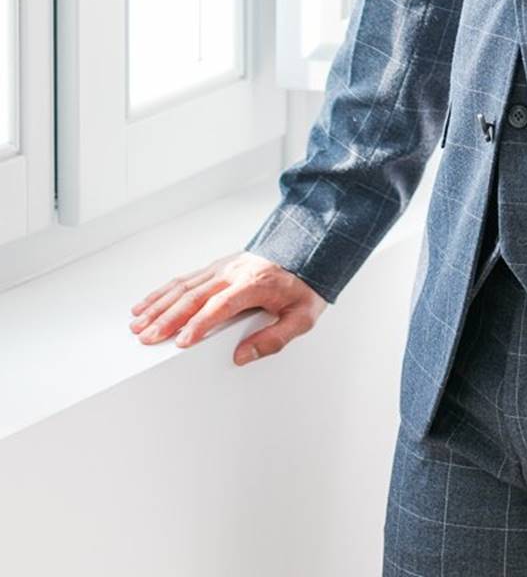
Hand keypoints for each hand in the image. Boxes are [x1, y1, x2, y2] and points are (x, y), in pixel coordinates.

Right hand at [128, 250, 327, 365]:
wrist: (310, 249)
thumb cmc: (305, 285)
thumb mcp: (302, 317)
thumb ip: (274, 339)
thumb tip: (242, 356)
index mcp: (254, 283)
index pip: (220, 306)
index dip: (199, 324)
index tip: (181, 342)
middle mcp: (233, 272)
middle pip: (193, 296)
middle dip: (167, 318)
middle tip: (145, 337)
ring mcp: (223, 267)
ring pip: (184, 286)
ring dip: (159, 305)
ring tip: (137, 323)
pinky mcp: (218, 266)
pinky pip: (186, 278)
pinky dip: (164, 291)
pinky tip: (148, 303)